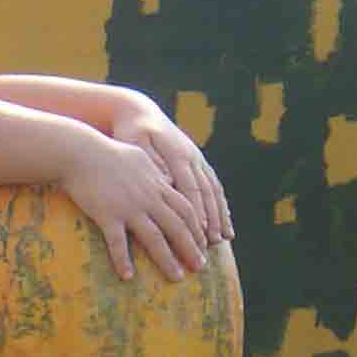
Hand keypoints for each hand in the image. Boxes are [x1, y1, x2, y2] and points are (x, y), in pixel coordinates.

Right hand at [62, 134, 207, 282]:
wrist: (80, 152)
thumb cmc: (107, 153)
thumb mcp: (140, 157)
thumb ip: (156, 171)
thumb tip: (167, 179)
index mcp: (157, 184)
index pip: (186, 209)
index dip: (197, 228)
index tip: (204, 244)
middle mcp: (148, 198)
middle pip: (177, 226)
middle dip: (191, 248)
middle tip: (201, 266)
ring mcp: (129, 207)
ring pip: (155, 238)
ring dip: (167, 259)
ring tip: (177, 277)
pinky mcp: (108, 215)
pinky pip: (118, 243)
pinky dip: (123, 260)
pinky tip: (127, 276)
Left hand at [110, 96, 232, 248]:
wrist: (140, 113)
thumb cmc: (132, 132)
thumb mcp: (135, 144)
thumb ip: (151, 163)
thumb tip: (168, 183)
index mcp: (177, 154)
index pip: (191, 187)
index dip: (197, 211)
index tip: (201, 232)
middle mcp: (192, 157)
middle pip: (206, 192)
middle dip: (211, 219)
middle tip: (212, 243)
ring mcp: (197, 159)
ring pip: (213, 190)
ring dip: (220, 215)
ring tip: (223, 238)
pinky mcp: (197, 162)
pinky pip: (213, 185)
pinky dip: (220, 205)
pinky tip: (224, 222)